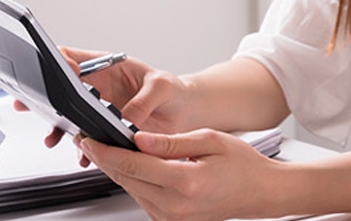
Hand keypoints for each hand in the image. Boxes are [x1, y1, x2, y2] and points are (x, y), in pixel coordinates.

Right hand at [18, 46, 195, 153]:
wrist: (185, 114)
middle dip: (41, 95)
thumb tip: (128, 118)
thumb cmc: (174, 91)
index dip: (58, 62)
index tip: (55, 72)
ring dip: (57, 127)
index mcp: (107, 67)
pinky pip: (86, 138)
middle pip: (60, 87)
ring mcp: (98, 109)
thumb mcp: (162, 87)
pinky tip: (84, 156)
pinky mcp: (105, 129)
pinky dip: (82, 148)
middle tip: (25, 102)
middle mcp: (98, 88)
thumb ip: (144, 99)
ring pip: (68, 116)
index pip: (73, 57)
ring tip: (52, 138)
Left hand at [78, 129, 283, 220]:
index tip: (89, 138)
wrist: (261, 192)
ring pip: (130, 189)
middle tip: (92, 139)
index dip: (106, 150)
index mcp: (185, 182)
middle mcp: (175, 206)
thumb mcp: (209, 140)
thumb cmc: (243, 165)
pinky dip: (135, 181)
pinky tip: (137, 165)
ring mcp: (171, 217)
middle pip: (125, 179)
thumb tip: (138, 139)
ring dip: (119, 170)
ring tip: (114, 148)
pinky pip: (142, 198)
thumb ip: (170, 142)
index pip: (132, 165)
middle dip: (106, 158)